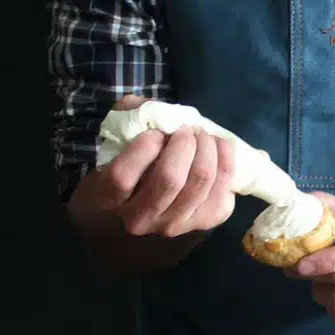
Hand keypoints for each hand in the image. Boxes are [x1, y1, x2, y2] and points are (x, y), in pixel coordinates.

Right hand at [68, 95, 236, 238]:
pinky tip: (218, 149)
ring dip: (207, 148)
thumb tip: (154, 107)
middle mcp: (140, 220)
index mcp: (108, 200)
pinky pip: (223, 191)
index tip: (154, 133)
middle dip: (183, 143)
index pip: (123, 177)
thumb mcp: (109, 150)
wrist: (133, 226)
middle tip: (185, 129)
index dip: (143, 148)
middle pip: (170, 178)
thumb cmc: (120, 178)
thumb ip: (126, 121)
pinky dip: (226, 162)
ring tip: (202, 136)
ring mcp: (173, 226)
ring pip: (200, 182)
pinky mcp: (204, 224)